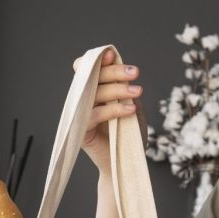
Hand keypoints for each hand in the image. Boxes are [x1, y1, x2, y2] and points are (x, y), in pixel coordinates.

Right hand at [73, 48, 147, 172]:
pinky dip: (113, 110)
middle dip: (115, 72)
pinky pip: (95, 114)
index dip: (99, 60)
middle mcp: (84, 100)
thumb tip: (124, 72)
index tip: (113, 55)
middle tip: (135, 73)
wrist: (125, 163)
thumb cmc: (129, 135)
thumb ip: (127, 91)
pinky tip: (130, 109)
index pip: (90, 70)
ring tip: (137, 91)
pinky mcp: (81, 130)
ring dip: (118, 89)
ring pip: (95, 93)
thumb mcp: (133, 108)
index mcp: (94, 91)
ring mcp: (81, 114)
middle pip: (93, 77)